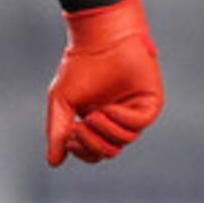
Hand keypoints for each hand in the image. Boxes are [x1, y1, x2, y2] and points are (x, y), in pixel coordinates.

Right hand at [46, 0, 163, 166]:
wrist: (100, 40)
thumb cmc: (81, 66)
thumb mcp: (61, 102)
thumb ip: (57, 132)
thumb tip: (54, 163)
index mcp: (98, 123)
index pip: (94, 153)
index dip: (83, 152)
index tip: (70, 138)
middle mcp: (118, 120)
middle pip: (109, 151)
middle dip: (91, 144)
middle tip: (79, 127)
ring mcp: (134, 112)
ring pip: (124, 140)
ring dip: (105, 131)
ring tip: (94, 114)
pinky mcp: (149, 103)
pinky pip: (138, 124)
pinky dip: (121, 120)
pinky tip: (108, 108)